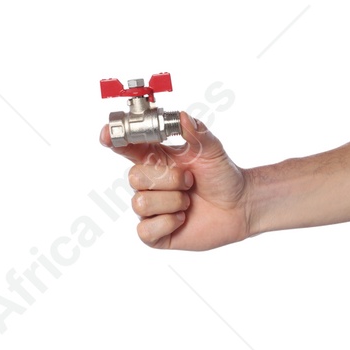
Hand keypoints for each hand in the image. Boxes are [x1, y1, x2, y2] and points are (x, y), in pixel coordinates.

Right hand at [103, 112, 251, 250]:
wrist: (240, 205)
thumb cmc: (223, 176)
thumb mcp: (212, 150)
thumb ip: (196, 132)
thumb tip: (182, 116)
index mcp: (157, 159)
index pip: (126, 147)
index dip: (114, 140)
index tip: (108, 135)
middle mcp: (150, 183)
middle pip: (133, 178)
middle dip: (167, 179)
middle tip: (189, 181)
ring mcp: (151, 209)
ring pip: (140, 203)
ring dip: (173, 201)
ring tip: (190, 201)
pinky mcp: (155, 233)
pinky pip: (145, 230)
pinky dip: (169, 223)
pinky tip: (183, 219)